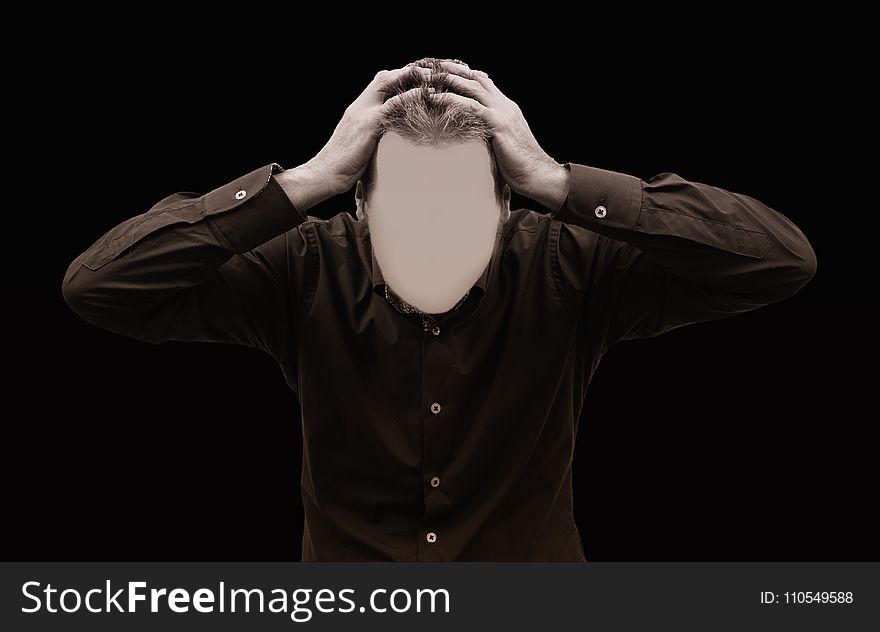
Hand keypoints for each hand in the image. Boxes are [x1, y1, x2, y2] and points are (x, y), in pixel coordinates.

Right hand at [277, 65, 427, 210]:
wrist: (325, 174)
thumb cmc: (343, 166)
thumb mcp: (360, 145)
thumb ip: (373, 136)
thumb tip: (388, 141)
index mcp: (358, 110)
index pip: (379, 84)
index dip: (399, 78)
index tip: (419, 77)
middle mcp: (359, 106)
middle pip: (384, 77)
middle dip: (408, 72)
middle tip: (431, 72)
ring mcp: (362, 113)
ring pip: (388, 84)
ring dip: (412, 78)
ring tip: (433, 77)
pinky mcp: (367, 125)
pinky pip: (391, 106)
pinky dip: (409, 97)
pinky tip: (424, 95)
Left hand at [431, 61, 569, 210]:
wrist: (538, 175)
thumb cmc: (520, 167)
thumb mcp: (503, 144)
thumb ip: (490, 133)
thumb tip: (473, 135)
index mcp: (507, 108)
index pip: (484, 82)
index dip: (463, 74)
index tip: (443, 70)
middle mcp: (505, 105)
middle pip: (476, 78)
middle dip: (452, 70)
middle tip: (430, 65)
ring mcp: (503, 113)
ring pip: (472, 87)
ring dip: (448, 79)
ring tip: (427, 77)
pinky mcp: (498, 124)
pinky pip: (471, 107)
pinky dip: (451, 100)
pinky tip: (435, 99)